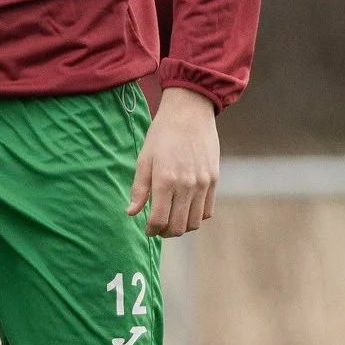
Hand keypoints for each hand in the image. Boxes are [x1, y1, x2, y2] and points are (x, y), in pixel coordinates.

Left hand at [128, 86, 219, 236]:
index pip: (159, 220)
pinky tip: (186, 209)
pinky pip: (207, 211)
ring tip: (172, 219)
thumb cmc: (162, 134)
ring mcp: (202, 183)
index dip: (151, 230)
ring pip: (194, 223)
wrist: (190, 112)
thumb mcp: (144, 158)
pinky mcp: (214, 180)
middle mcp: (186, 185)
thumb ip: (138, 188)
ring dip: (182, 227)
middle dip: (165, 232)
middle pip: (178, 227)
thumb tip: (131, 212)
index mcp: (165, 179)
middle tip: (158, 228)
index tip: (147, 229)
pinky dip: (196, 217)